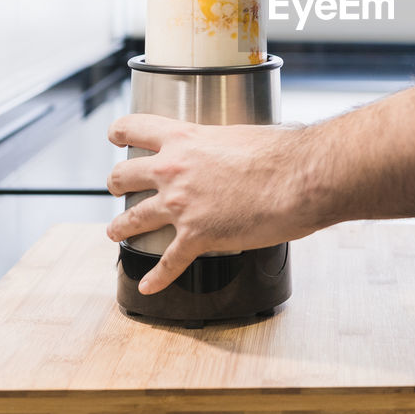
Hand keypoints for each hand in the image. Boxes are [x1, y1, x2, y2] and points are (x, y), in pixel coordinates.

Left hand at [105, 114, 319, 293]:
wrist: (300, 178)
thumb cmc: (283, 152)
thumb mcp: (243, 134)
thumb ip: (224, 144)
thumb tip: (234, 153)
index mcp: (186, 138)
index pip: (136, 128)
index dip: (119, 131)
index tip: (114, 135)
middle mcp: (174, 170)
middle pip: (124, 174)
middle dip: (116, 182)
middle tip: (117, 186)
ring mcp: (181, 205)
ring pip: (132, 218)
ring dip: (120, 227)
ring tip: (116, 231)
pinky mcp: (196, 237)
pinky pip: (168, 262)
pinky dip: (157, 278)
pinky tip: (150, 285)